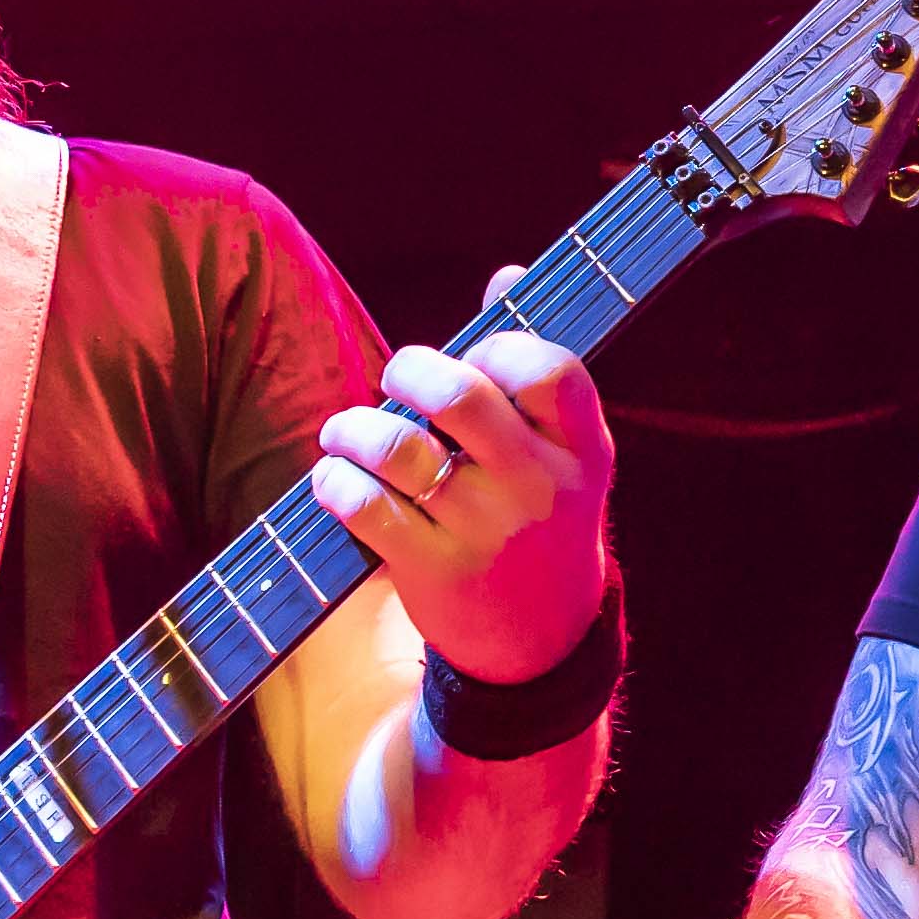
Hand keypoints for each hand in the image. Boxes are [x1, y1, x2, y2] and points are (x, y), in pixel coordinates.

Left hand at [314, 283, 614, 686]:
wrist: (542, 644)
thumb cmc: (541, 522)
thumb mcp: (563, 453)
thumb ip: (532, 368)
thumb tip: (506, 274)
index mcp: (582, 449)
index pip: (550, 369)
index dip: (499, 347)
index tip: (475, 359)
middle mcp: (540, 488)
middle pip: (461, 396)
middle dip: (409, 370)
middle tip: (395, 379)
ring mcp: (488, 532)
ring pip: (399, 448)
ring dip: (354, 428)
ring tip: (345, 433)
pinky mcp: (436, 572)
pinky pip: (365, 506)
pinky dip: (335, 481)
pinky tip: (335, 478)